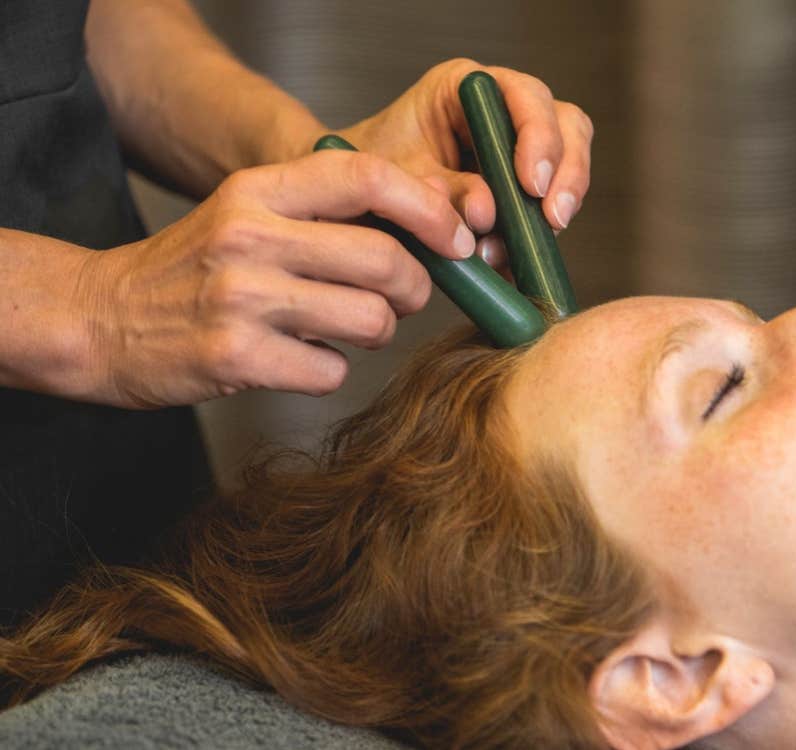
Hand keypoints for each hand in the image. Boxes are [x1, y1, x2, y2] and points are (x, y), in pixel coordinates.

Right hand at [76, 150, 466, 407]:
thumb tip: (430, 232)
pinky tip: (299, 359)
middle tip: (403, 298)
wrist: (99, 318)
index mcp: (259, 189)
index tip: (455, 240)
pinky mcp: (236, 355)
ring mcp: (241, 297)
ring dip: (376, 332)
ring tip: (344, 329)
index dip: (428, 210)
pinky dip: (329, 371)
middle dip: (415, 288)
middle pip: (385, 259)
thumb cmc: (195, 268)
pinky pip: (332, 371)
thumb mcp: (249, 214)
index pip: (367, 177)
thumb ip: (324, 214)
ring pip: (370, 320)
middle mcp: (250, 235)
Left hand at [334, 59, 593, 268]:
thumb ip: (441, 192)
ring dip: (560, 204)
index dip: (538, 138)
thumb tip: (485, 213)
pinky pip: (552, 200)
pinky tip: (520, 259)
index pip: (523, 96)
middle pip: (565, 124)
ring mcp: (519, 145)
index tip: (530, 186)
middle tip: (552, 219)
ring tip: (535, 243)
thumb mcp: (397, 179)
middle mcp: (501, 108)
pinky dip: (540, 232)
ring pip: (569, 162)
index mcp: (464, 87)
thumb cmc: (370, 172)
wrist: (357, 196)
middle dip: (565, 174)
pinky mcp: (523, 183)